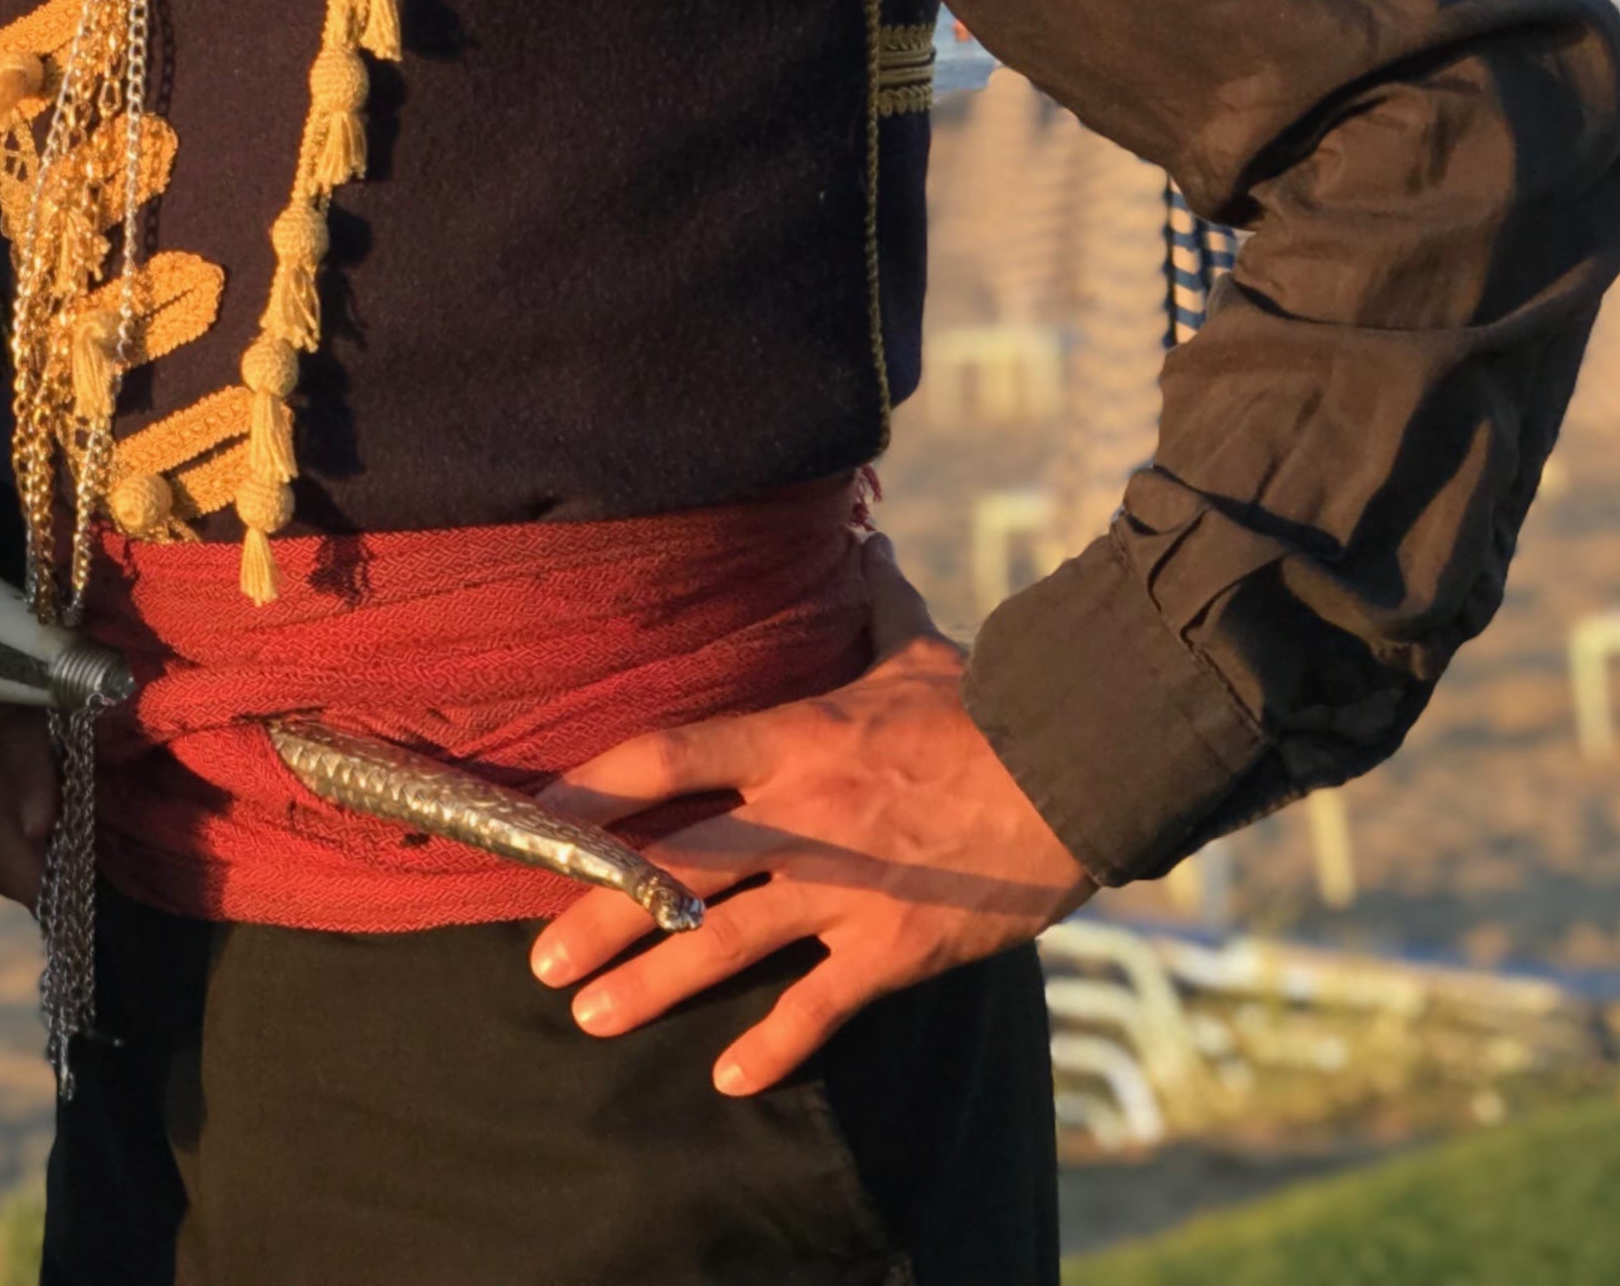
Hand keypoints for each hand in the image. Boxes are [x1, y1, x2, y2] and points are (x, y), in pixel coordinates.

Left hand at [525, 535, 1093, 1094]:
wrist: (1086, 773)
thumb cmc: (993, 708)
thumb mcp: (919, 648)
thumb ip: (875, 602)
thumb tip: (865, 536)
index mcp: (793, 739)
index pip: (664, 758)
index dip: (590, 789)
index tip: (533, 820)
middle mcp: (803, 815)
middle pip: (673, 867)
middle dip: (597, 914)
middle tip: (538, 959)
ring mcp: (846, 887)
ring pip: (725, 943)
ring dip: (651, 984)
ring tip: (588, 1016)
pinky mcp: (898, 946)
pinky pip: (822, 1007)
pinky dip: (775, 1047)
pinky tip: (727, 1081)